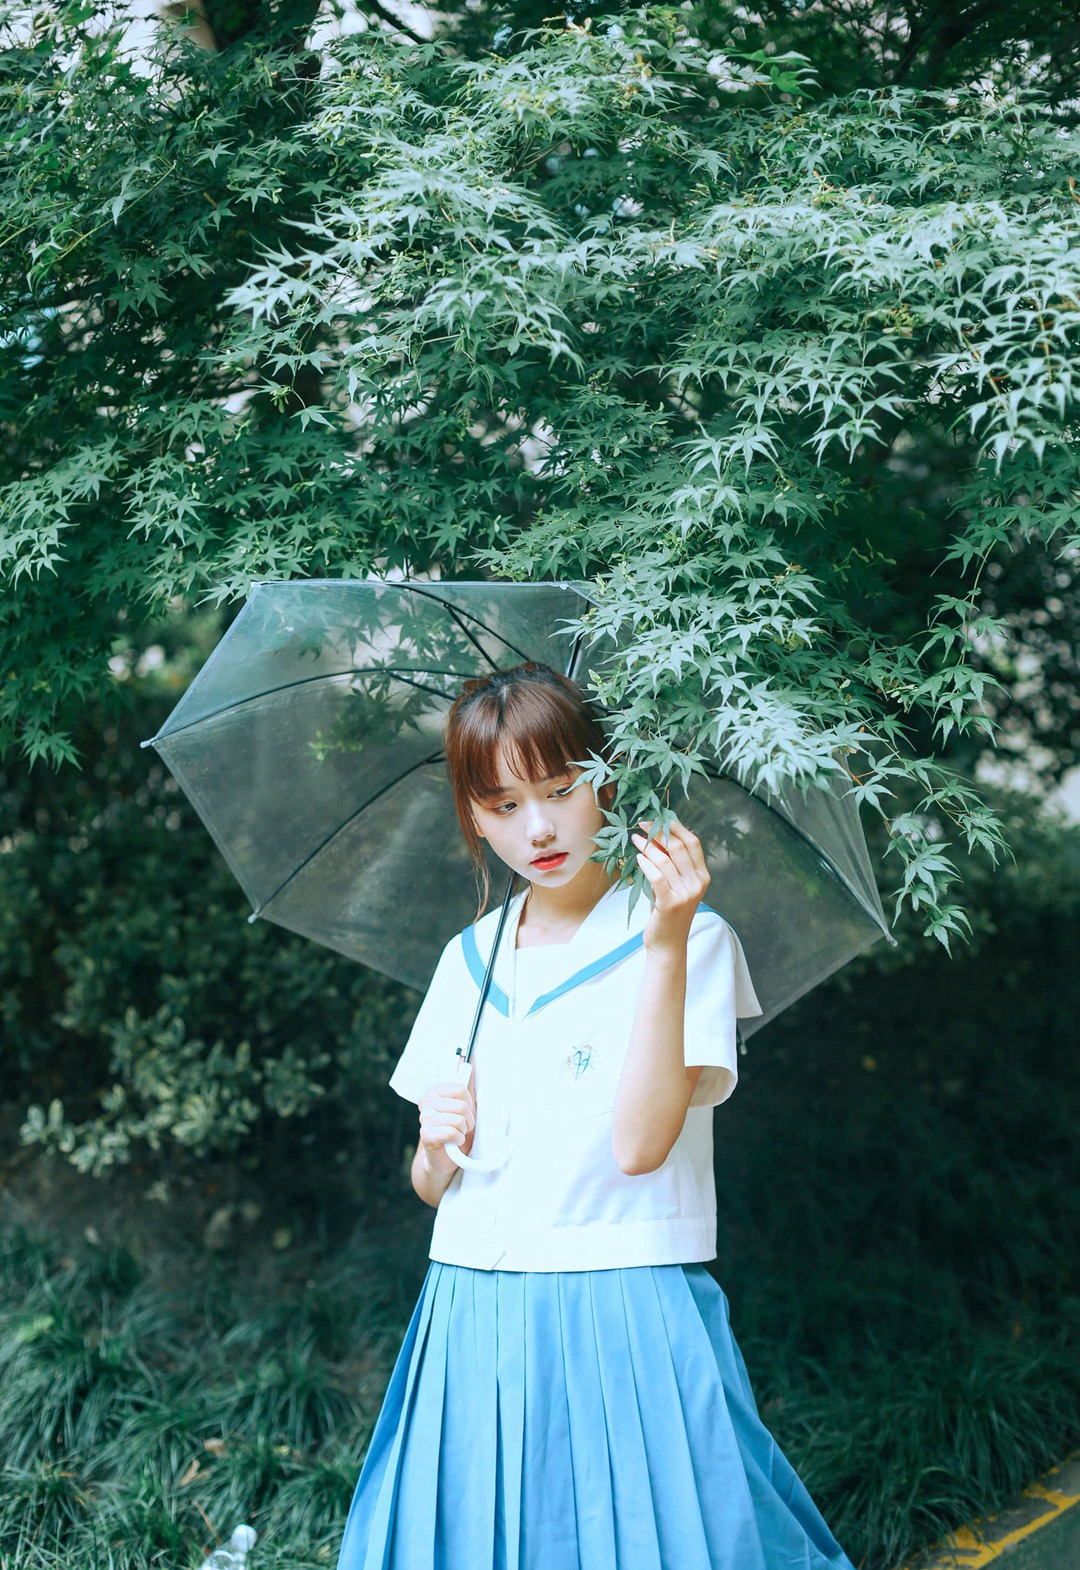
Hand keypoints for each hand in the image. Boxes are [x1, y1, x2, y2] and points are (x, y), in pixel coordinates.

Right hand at [417, 1071, 475, 1174]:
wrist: (446, 1159)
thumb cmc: (457, 1130)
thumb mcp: (465, 1106)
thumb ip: (466, 1085)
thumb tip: (468, 1061)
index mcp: (434, 1090)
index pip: (461, 1089)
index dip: (469, 1105)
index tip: (465, 1113)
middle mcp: (426, 1101)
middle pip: (461, 1105)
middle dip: (468, 1120)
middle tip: (462, 1127)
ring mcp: (424, 1118)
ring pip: (458, 1120)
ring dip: (463, 1132)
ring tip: (457, 1135)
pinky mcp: (426, 1135)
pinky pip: (452, 1132)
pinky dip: (458, 1140)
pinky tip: (452, 1143)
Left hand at [630, 817, 710, 957]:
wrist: (668, 943)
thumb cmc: (668, 912)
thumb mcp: (674, 885)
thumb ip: (670, 864)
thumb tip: (655, 835)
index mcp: (703, 876)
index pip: (693, 842)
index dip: (675, 827)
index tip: (658, 818)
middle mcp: (697, 883)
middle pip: (678, 847)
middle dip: (658, 832)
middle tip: (642, 824)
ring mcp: (686, 894)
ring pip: (664, 860)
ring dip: (647, 846)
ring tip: (635, 839)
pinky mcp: (670, 903)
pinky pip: (656, 876)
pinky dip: (646, 863)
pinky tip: (638, 858)